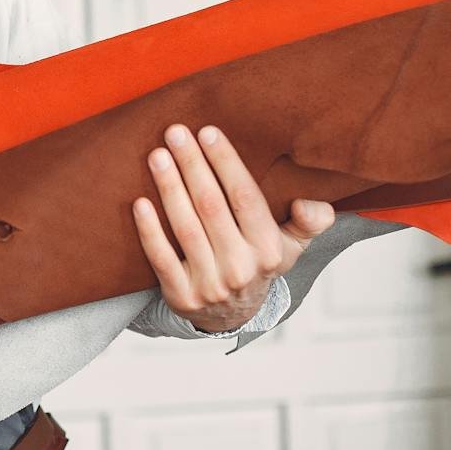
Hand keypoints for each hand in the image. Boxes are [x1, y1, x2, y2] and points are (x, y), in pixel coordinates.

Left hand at [132, 123, 334, 331]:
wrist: (232, 317)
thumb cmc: (258, 264)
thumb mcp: (292, 246)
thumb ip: (309, 222)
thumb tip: (311, 204)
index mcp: (268, 249)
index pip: (244, 197)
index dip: (225, 163)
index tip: (207, 132)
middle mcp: (240, 267)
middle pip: (211, 206)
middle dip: (192, 165)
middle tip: (175, 133)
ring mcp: (209, 284)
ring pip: (185, 227)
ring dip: (169, 188)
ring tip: (157, 156)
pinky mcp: (180, 295)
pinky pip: (160, 258)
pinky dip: (149, 230)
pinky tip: (139, 202)